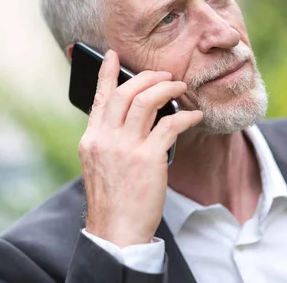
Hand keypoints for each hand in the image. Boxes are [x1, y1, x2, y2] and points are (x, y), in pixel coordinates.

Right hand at [79, 50, 202, 247]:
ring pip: (146, 101)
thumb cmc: (112, 200)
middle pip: (125, 92)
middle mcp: (105, 139)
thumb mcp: (100, 165)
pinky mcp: (148, 159)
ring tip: (180, 87)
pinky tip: (194, 116)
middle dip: (147, 77)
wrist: (116, 232)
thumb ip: (110, 140)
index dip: (106, 73)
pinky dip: (184, 116)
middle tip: (164, 75)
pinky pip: (170, 125)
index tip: (112, 55)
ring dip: (166, 89)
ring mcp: (125, 148)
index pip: (99, 98)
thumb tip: (132, 117)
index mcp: (92, 139)